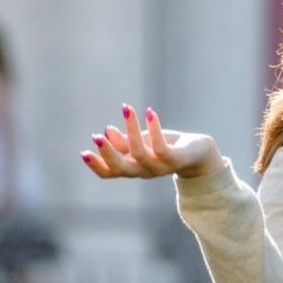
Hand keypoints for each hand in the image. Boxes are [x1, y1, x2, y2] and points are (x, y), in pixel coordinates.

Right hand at [81, 105, 220, 179]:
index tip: (83, 152)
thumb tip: (106, 132)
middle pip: (122, 168)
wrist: (198, 153)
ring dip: (130, 131)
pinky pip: (161, 146)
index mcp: (133, 169)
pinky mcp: (176, 159)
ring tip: (126, 110)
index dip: (96, 165)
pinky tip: (149, 112)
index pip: (110, 173)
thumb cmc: (165, 146)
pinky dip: (154, 128)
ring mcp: (161, 167)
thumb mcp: (141, 143)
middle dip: (108, 153)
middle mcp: (145, 171)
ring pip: (140, 153)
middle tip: (96, 136)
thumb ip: (123, 141)